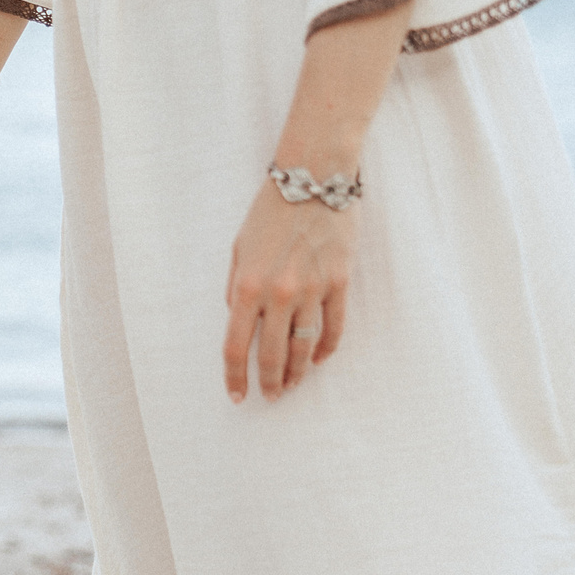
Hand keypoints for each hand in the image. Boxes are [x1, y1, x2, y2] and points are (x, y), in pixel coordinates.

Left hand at [222, 185, 349, 401]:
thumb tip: (238, 321)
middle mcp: (279, 293)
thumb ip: (236, 290)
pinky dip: (324, 349)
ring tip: (291, 386)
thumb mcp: (238, 249)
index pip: (235, 347)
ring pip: (303, 347)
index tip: (237, 395)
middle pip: (272, 355)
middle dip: (269, 382)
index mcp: (247, 286)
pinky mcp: (340, 282)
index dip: (235, 377)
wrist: (313, 177)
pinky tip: (316, 361)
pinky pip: (333, 327)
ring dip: (296, 372)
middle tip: (269, 397)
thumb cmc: (270, 212)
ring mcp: (312, 289)